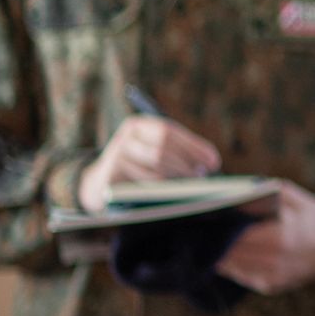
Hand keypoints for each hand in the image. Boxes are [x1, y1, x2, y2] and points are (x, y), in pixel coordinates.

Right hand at [78, 115, 221, 211]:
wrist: (100, 183)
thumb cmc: (139, 167)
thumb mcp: (155, 154)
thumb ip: (179, 153)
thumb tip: (210, 163)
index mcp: (139, 124)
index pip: (170, 130)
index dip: (194, 146)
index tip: (214, 161)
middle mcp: (126, 135)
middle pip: (163, 145)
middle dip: (188, 161)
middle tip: (204, 174)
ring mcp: (117, 153)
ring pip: (155, 162)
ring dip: (179, 174)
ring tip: (194, 183)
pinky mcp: (112, 173)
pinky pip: (143, 180)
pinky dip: (162, 186)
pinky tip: (173, 191)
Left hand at [215, 181, 314, 294]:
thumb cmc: (314, 218)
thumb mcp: (296, 198)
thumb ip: (268, 193)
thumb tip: (238, 191)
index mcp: (282, 236)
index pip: (239, 234)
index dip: (219, 226)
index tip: (204, 215)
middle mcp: (275, 260)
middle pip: (231, 251)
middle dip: (214, 240)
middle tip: (197, 227)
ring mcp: (271, 276)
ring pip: (231, 266)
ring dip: (217, 253)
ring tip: (205, 238)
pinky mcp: (269, 286)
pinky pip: (240, 275)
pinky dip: (230, 263)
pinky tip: (223, 251)